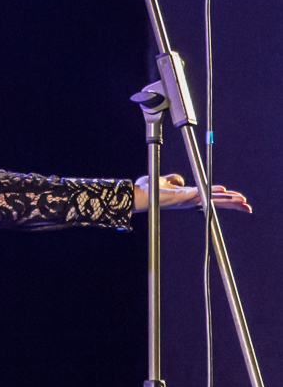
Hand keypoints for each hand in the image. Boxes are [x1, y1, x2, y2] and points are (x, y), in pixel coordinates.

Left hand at [133, 174, 251, 212]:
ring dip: (227, 199)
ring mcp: (187, 199)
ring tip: (241, 200)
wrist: (138, 194)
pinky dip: (212, 191)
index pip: (212, 198)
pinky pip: (200, 193)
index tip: (239, 201)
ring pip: (212, 198)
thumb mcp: (165, 182)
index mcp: (190, 196)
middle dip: (232, 204)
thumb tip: (179, 179)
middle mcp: (191, 199)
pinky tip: (222, 190)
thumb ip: (173, 179)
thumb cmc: (149, 189)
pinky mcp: (182, 196)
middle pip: (216, 201)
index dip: (225, 199)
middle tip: (247, 207)